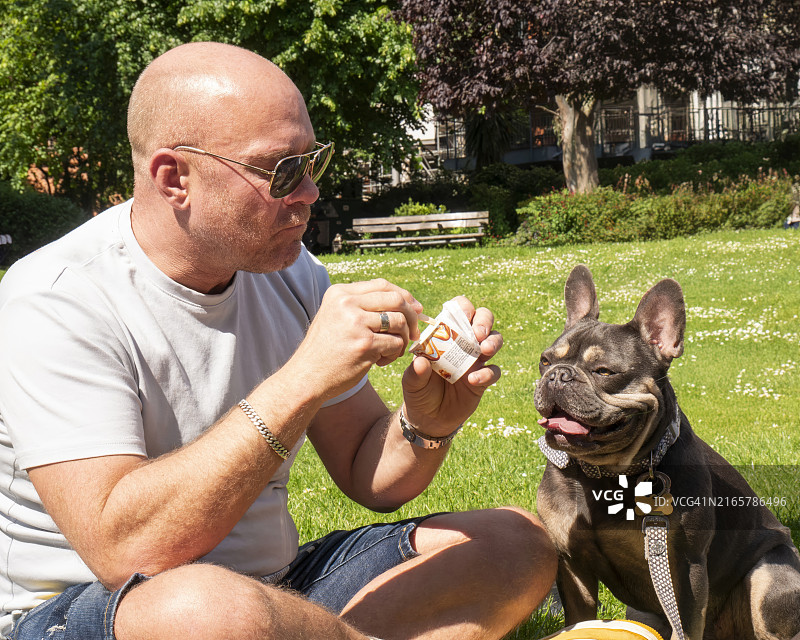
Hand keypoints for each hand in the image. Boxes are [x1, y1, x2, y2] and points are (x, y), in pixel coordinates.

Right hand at [289, 278, 422, 401]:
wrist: (307, 376)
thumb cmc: (326, 349)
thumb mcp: (336, 316)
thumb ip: (363, 305)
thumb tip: (409, 302)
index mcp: (340, 293)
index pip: (383, 285)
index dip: (405, 296)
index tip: (416, 309)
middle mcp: (347, 304)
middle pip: (396, 299)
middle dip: (412, 316)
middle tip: (414, 332)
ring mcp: (356, 323)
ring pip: (399, 322)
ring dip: (403, 338)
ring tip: (390, 350)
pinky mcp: (365, 345)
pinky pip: (396, 343)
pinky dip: (395, 354)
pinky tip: (380, 361)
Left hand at [401, 296, 501, 435]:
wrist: (427, 418)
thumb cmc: (418, 391)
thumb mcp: (411, 382)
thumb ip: (415, 372)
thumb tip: (421, 361)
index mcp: (446, 335)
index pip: (459, 311)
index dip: (464, 307)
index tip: (463, 315)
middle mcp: (464, 343)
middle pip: (484, 319)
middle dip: (484, 321)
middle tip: (477, 333)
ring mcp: (476, 360)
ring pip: (495, 340)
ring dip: (493, 342)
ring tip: (484, 350)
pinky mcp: (483, 379)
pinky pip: (494, 371)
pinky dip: (487, 373)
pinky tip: (472, 380)